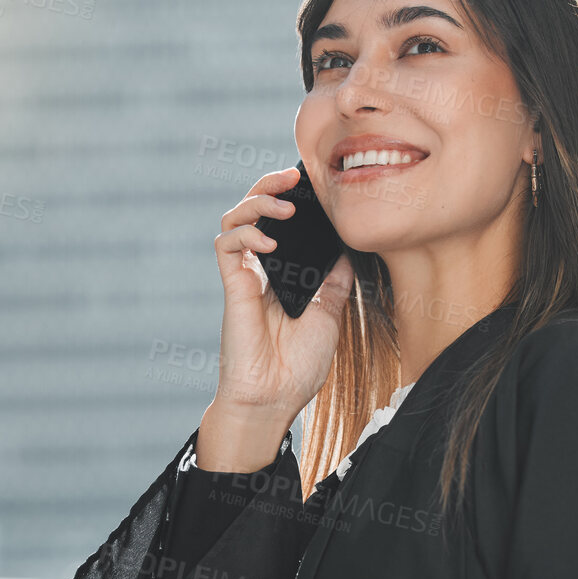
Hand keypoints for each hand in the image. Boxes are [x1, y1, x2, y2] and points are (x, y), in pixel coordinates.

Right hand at [201, 167, 354, 470]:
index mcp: (285, 275)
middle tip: (292, 177)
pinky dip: (246, 233)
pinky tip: (269, 239)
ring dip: (257, 202)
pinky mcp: (232, 287)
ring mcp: (245, 277)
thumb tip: (349, 249)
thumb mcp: (330, 317)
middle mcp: (262, 270)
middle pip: (255, 210)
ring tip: (284, 204)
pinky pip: (228, 245)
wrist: (274, 401)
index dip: (294, 200)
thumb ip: (335, 282)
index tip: (317, 188)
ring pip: (236, 219)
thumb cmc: (299, 367)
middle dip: (270, 186)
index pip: (283, 223)